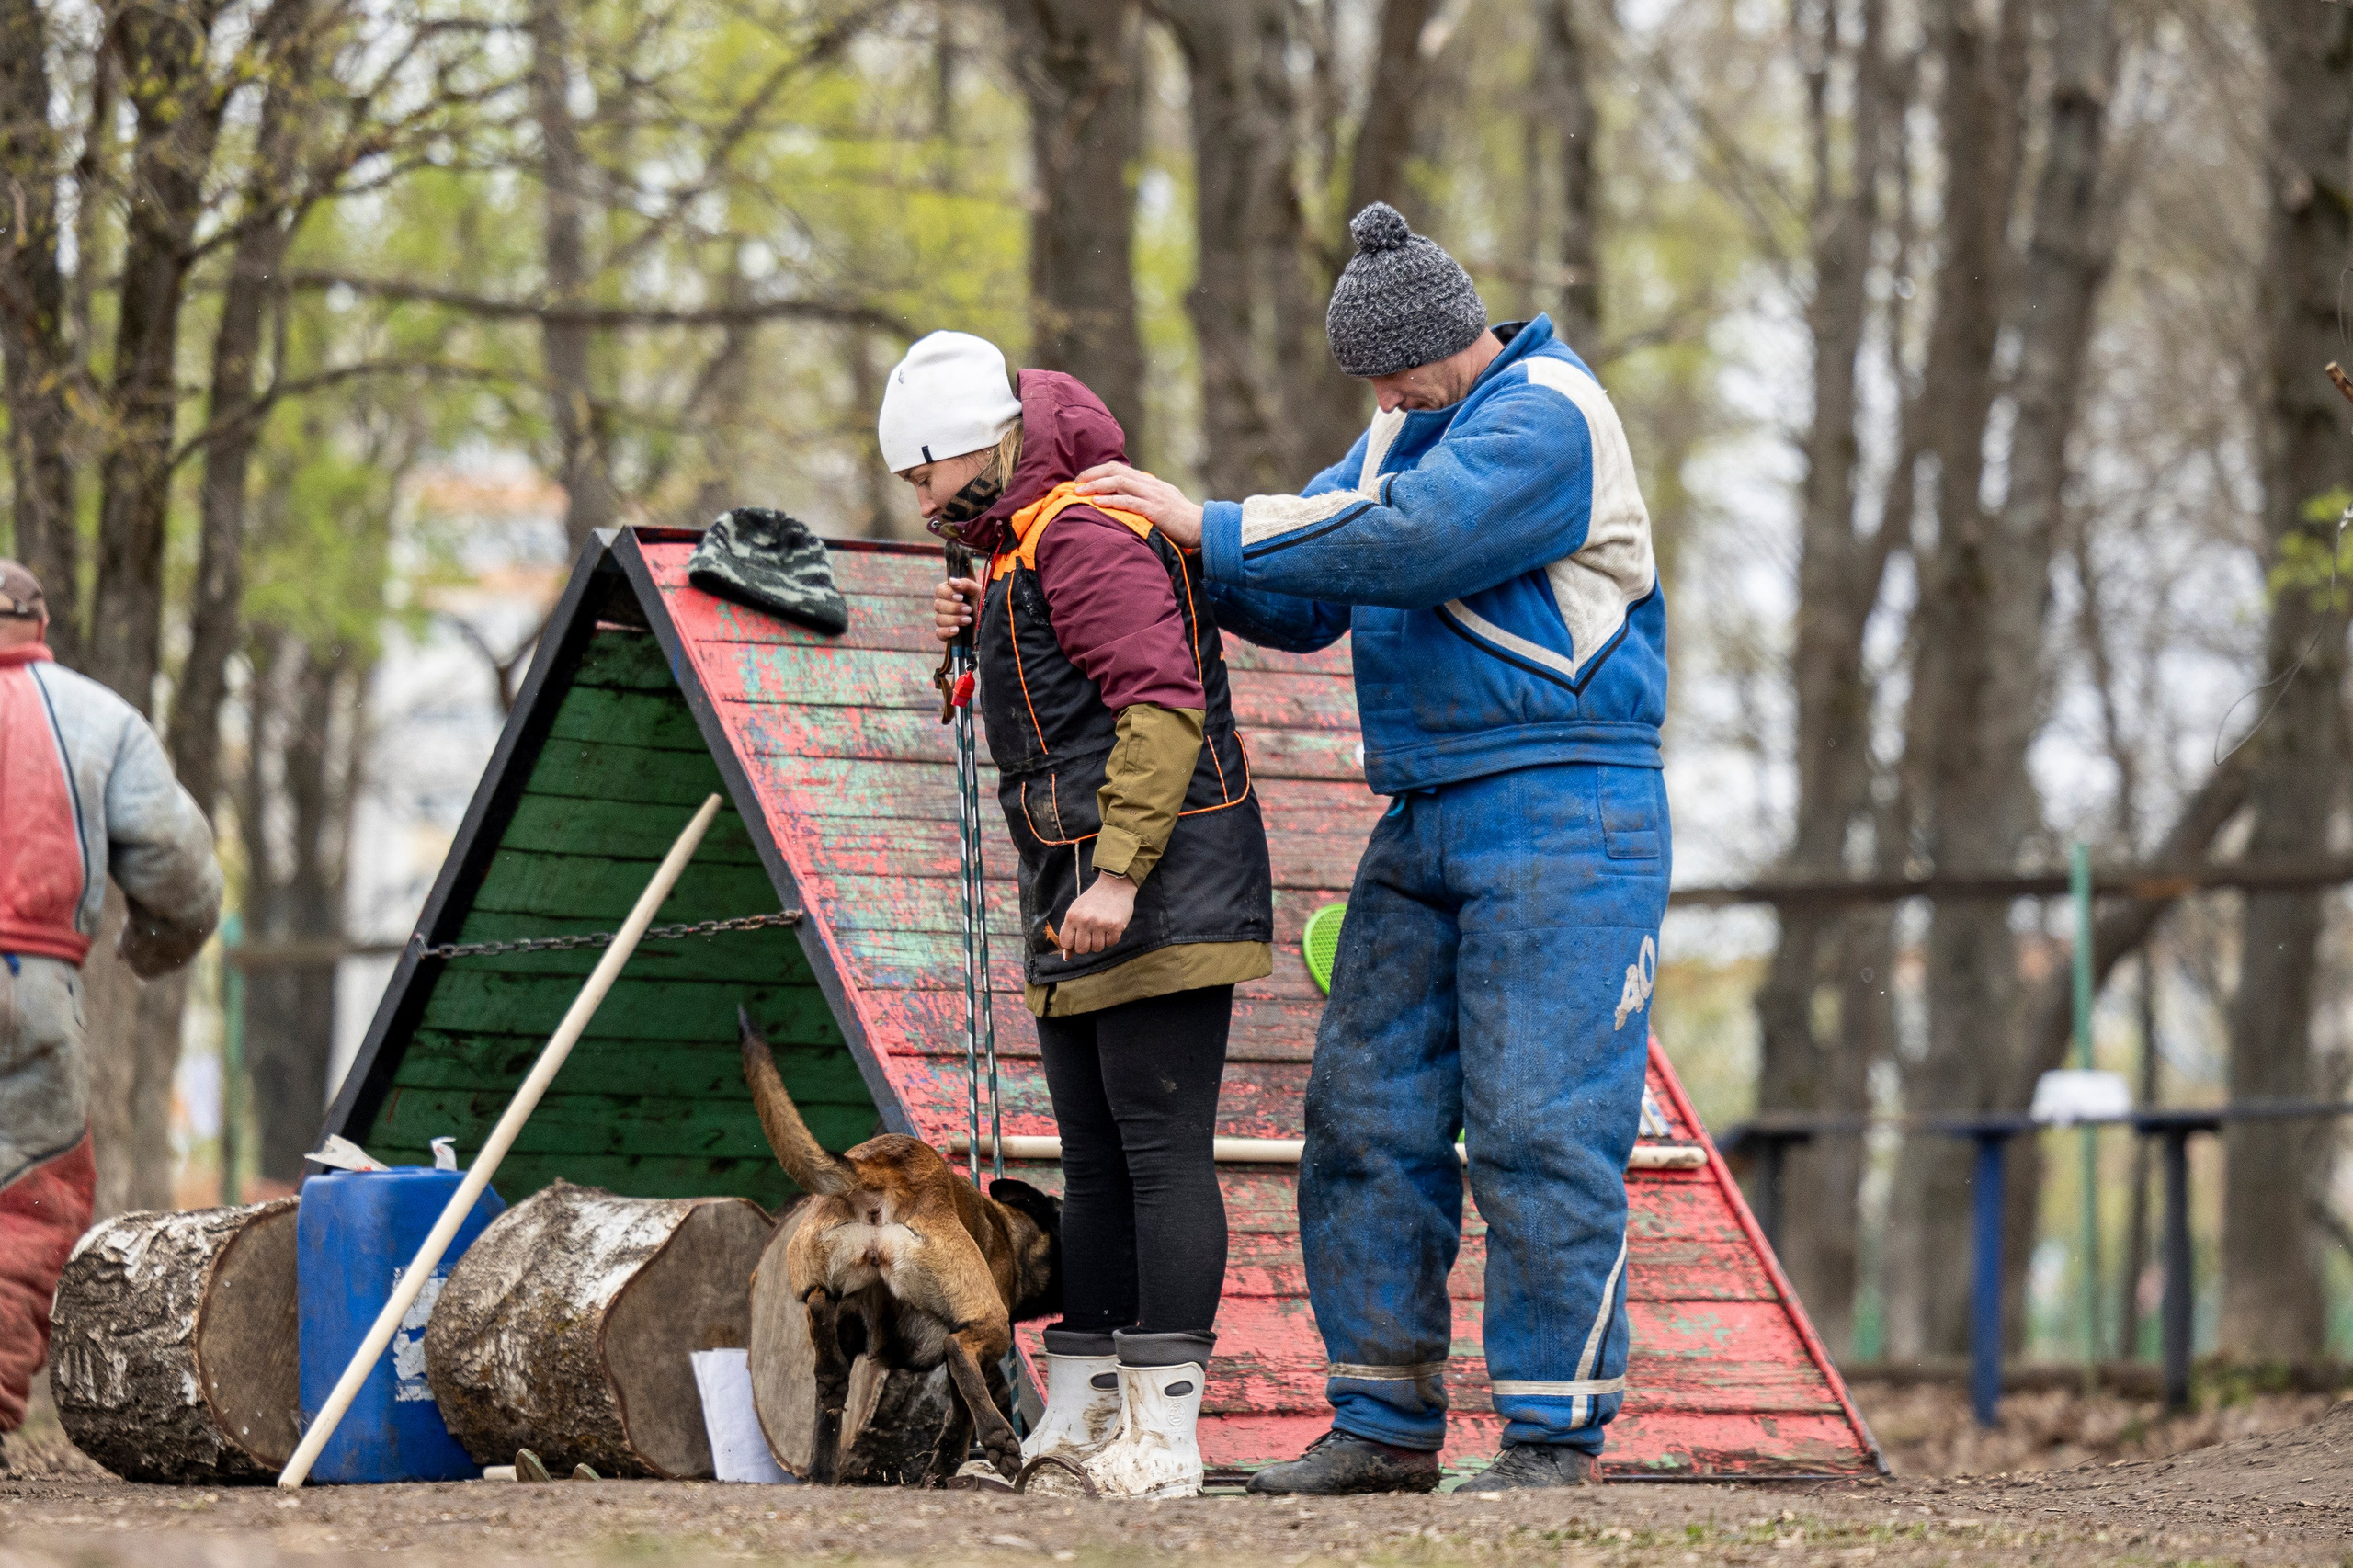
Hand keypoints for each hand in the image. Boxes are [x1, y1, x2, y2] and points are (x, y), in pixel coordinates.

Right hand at [933, 574, 981, 643]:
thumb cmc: (986, 606)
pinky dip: (947, 631)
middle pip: (937, 605)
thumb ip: (967, 585)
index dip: (948, 593)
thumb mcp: (979, 593)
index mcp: (952, 594)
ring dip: (954, 619)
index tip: (961, 597)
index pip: (939, 590)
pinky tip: (957, 630)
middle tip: (969, 610)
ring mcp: (946, 621)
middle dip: (954, 608)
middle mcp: (946, 607)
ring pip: (939, 619)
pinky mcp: (948, 635)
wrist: (994, 625)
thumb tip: (951, 581)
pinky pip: (939, 633)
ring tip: (968, 620)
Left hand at [1057, 872, 1136, 958]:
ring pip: (1097, 948)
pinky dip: (1112, 938)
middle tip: (1092, 933)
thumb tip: (1066, 958)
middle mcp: (1085, 920)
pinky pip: (1111, 944)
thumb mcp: (1077, 912)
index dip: (1072, 944)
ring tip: (1102, 928)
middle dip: (1087, 945)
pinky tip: (1111, 926)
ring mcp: (1101, 923)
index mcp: (1072, 916)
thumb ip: (1069, 932)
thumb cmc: (1093, 901)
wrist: (1115, 885)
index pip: (1066, 943)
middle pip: (1082, 949)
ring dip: (1100, 941)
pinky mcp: (1115, 926)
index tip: (1078, 937)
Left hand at [1074, 463, 1205, 549]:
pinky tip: (1097, 503)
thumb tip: (1128, 498)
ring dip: (1096, 486)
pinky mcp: (1155, 510)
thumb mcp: (1163, 502)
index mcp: (1150, 482)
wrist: (1203, 528)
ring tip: (1079, 493)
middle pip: (1115, 470)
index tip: (1082, 479)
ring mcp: (1153, 496)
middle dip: (1092, 475)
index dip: (1098, 471)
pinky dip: (1111, 501)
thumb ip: (1146, 498)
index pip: (1119, 469)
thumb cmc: (1182, 520)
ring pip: (1119, 483)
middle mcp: (1149, 484)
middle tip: (1074, 483)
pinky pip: (1129, 502)